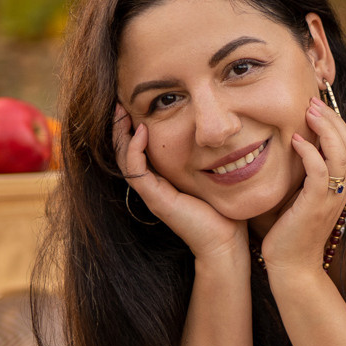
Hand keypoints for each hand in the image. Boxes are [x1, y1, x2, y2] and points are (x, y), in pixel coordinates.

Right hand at [115, 105, 244, 262]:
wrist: (225, 241)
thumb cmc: (225, 210)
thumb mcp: (214, 174)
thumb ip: (210, 156)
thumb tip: (222, 131)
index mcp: (163, 180)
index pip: (138, 149)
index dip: (133, 127)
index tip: (135, 105)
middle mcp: (153, 186)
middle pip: (125, 151)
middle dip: (120, 127)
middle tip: (119, 103)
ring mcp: (151, 193)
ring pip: (124, 159)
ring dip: (121, 134)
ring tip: (121, 111)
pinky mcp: (155, 199)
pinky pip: (136, 170)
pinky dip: (135, 149)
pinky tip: (141, 131)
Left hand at [257, 96, 345, 277]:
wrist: (292, 266)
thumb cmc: (290, 233)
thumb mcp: (297, 196)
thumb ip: (300, 174)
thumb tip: (287, 148)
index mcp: (338, 185)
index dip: (335, 122)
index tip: (315, 106)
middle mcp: (340, 188)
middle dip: (331, 118)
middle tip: (312, 101)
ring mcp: (331, 196)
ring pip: (340, 153)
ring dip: (325, 128)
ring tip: (308, 111)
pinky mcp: (316, 204)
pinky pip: (321, 172)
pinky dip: (311, 152)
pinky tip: (297, 140)